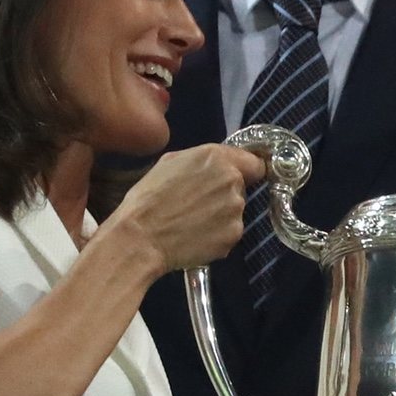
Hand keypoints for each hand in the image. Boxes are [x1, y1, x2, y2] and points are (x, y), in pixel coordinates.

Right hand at [107, 144, 264, 271]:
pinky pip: (229, 232)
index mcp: (216, 158)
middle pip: (241, 187)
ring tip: (192, 221)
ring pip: (235, 210)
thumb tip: (216, 164)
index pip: (255, 163)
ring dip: (220, 215)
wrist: (141, 237)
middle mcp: (232, 181)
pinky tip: (195, 235)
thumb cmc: (148, 199)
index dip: (246, 171)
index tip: (239, 178)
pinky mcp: (234, 235)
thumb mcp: (169, 163)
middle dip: (225, 193)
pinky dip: (217, 234)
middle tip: (197, 203)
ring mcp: (236, 210)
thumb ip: (201, 160)